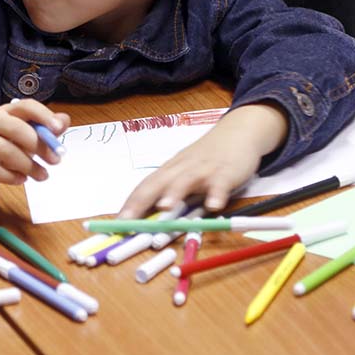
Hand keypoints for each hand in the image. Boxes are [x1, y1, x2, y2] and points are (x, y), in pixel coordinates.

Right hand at [0, 99, 68, 193]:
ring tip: (42, 175)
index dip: (43, 115)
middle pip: (17, 129)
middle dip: (39, 146)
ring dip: (29, 166)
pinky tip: (22, 180)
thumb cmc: (3, 147)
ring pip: (6, 151)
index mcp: (6, 111)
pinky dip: (11, 177)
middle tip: (55, 161)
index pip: (25, 106)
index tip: (58, 130)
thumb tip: (64, 120)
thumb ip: (44, 129)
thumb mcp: (25, 137)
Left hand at [118, 103, 288, 218]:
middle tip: (128, 220)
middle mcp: (181, 169)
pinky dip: (216, 194)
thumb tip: (152, 219)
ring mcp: (203, 170)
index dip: (130, 204)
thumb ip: (171, 194)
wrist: (237, 132)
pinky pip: (220, 183)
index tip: (116, 222)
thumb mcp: (185, 174)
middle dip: (141, 201)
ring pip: (185, 180)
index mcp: (169, 172)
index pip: (144, 188)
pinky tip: (213, 206)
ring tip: (164, 207)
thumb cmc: (206, 158)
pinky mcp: (226, 172)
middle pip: (157, 183)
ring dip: (174, 193)